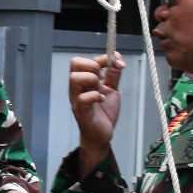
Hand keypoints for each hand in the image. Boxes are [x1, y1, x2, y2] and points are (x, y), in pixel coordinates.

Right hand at [69, 54, 123, 175]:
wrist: (103, 135)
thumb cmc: (104, 113)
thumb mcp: (111, 90)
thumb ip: (113, 74)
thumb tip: (117, 57)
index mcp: (82, 81)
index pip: (83, 60)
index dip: (102, 58)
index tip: (117, 62)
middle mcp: (76, 88)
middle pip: (75, 64)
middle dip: (94, 65)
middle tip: (103, 77)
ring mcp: (77, 99)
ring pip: (75, 78)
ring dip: (92, 79)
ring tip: (100, 88)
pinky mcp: (81, 111)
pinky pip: (83, 98)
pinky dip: (96, 96)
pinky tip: (102, 100)